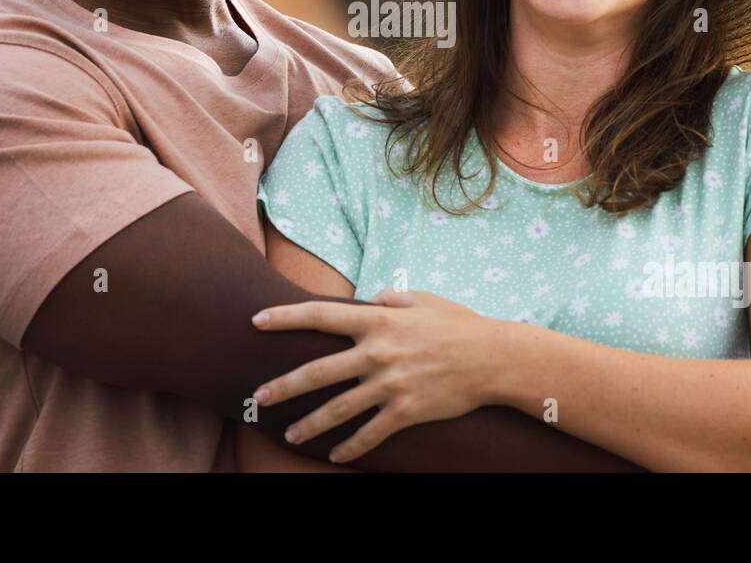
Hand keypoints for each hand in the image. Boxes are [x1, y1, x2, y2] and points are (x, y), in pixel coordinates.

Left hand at [250, 288, 503, 462]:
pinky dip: (351, 446)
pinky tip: (335, 453)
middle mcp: (377, 352)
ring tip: (290, 435)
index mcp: (379, 320)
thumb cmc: (459, 324)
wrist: (493, 358)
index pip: (321, 315)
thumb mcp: (424, 298)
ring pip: (338, 408)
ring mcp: (390, 384)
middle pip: (318, 371)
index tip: (257, 321)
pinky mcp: (405, 411)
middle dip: (285, 386)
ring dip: (311, 424)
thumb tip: (371, 297)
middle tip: (259, 397)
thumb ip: (393, 296)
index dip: (286, 317)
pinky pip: (370, 433)